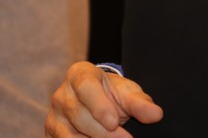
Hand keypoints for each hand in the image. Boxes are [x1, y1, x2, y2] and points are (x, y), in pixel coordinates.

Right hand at [44, 62, 162, 137]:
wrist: (97, 102)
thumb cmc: (112, 94)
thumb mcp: (128, 93)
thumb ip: (140, 103)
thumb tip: (156, 115)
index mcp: (79, 74)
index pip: (86, 87)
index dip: (99, 106)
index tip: (114, 123)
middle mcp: (61, 95)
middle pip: (79, 116)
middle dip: (102, 132)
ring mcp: (53, 116)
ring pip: (69, 135)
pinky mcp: (51, 134)